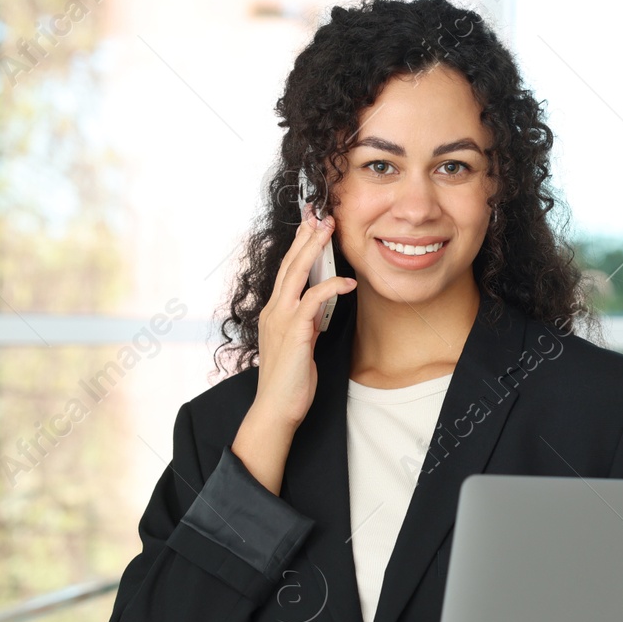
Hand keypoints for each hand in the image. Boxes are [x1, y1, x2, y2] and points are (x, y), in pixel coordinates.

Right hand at [250, 203, 355, 431]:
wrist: (276, 407)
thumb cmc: (290, 380)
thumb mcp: (300, 344)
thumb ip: (306, 323)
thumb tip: (318, 309)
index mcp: (274, 312)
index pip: (286, 271)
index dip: (299, 246)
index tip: (311, 226)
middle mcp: (274, 310)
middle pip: (289, 264)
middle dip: (305, 237)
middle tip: (319, 214)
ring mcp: (282, 319)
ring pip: (296, 274)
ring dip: (314, 249)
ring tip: (328, 230)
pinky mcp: (295, 332)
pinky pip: (314, 300)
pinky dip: (331, 287)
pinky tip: (348, 282)